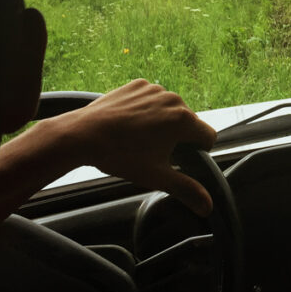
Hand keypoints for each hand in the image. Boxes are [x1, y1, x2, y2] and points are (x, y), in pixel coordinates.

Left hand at [54, 79, 216, 215]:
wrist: (82, 135)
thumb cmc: (120, 155)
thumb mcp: (157, 177)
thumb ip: (187, 190)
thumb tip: (207, 206)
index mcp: (183, 120)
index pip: (208, 136)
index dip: (197, 151)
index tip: (179, 158)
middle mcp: (173, 99)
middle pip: (188, 122)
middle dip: (177, 136)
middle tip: (153, 151)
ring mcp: (154, 89)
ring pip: (169, 109)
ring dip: (162, 122)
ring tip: (138, 137)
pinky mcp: (138, 85)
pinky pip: (152, 98)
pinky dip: (146, 109)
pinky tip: (129, 123)